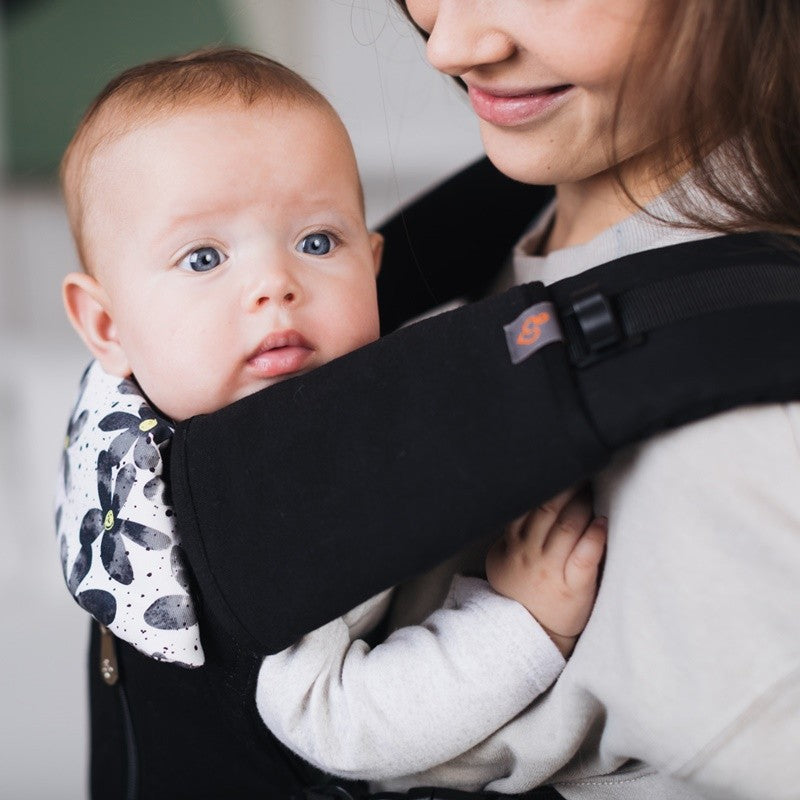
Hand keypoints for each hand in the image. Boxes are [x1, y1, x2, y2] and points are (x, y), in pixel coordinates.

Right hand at [485, 487, 606, 656]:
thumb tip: (527, 499)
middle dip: (566, 487)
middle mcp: (530, 553)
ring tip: (593, 491)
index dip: (544, 484)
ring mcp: (551, 569)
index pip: (526, 505)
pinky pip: (584, 556)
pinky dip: (594, 537)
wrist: (529, 634)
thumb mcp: (501, 560)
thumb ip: (512, 532)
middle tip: (582, 471)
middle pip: (548, 510)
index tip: (559, 467)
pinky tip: (602, 523)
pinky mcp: (574, 586)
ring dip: (582, 505)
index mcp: (512, 544)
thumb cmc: (520, 592)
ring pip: (567, 527)